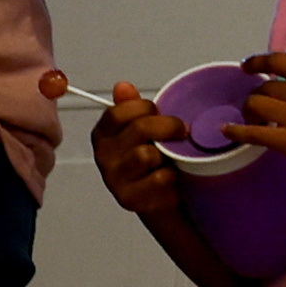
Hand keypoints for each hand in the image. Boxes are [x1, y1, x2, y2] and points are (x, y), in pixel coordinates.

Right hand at [48, 70, 177, 218]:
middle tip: (182, 131)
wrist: (160, 198)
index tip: (160, 112)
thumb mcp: (143, 131)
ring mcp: (114, 179)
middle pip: (138, 129)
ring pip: (146, 154)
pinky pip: (159, 178)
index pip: (118, 112)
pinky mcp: (129, 199)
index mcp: (103, 135)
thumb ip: (131, 108)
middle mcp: (103, 156)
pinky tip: (171, 178)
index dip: (145, 108)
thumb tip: (122, 87)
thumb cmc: (153, 160)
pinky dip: (171, 176)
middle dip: (168, 126)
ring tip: (170, 159)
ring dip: (166, 155)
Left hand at [224, 21, 285, 184]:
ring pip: (254, 107)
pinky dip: (236, 132)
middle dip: (257, 95)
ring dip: (248, 112)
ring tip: (253, 118)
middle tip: (259, 105)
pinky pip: (253, 134)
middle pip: (263, 88)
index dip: (256, 63)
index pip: (276, 62)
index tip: (246, 68)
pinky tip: (227, 130)